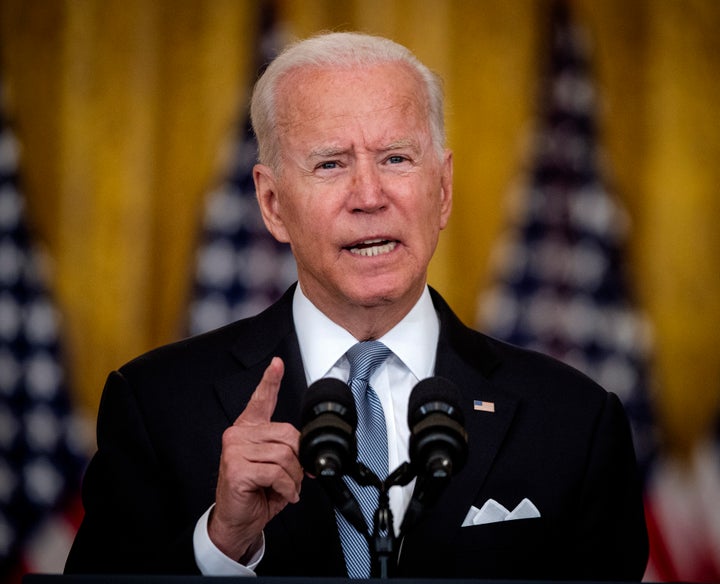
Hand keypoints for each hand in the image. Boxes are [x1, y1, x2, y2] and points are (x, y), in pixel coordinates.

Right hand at [209, 357, 302, 561]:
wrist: (237, 521)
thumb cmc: (255, 493)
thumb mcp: (275, 466)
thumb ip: (287, 450)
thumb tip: (307, 449)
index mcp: (248, 429)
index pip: (261, 399)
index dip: (270, 380)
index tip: (277, 363)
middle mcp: (238, 434)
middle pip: (287, 434)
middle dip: (299, 460)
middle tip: (294, 478)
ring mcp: (234, 449)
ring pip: (284, 455)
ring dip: (294, 478)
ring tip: (286, 488)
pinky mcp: (236, 468)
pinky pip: (276, 472)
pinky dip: (286, 487)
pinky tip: (281, 494)